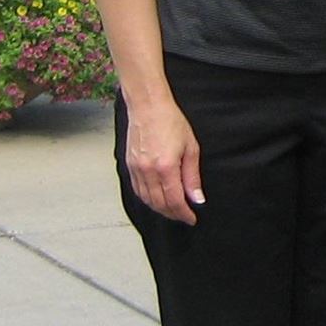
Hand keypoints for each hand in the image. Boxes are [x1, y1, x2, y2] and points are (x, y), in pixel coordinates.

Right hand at [124, 96, 202, 224]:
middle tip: (184, 216)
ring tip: (172, 210)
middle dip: (173, 214)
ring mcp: (136, 169)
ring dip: (160, 209)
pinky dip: (147, 199)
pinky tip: (156, 199)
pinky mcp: (129, 165)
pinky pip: (137, 190)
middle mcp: (148, 171)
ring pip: (147, 200)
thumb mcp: (190, 148)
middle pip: (159, 204)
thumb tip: (196, 198)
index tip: (191, 218)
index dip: (183, 213)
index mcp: (166, 167)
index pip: (174, 201)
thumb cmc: (170, 121)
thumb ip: (192, 176)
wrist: (148, 106)